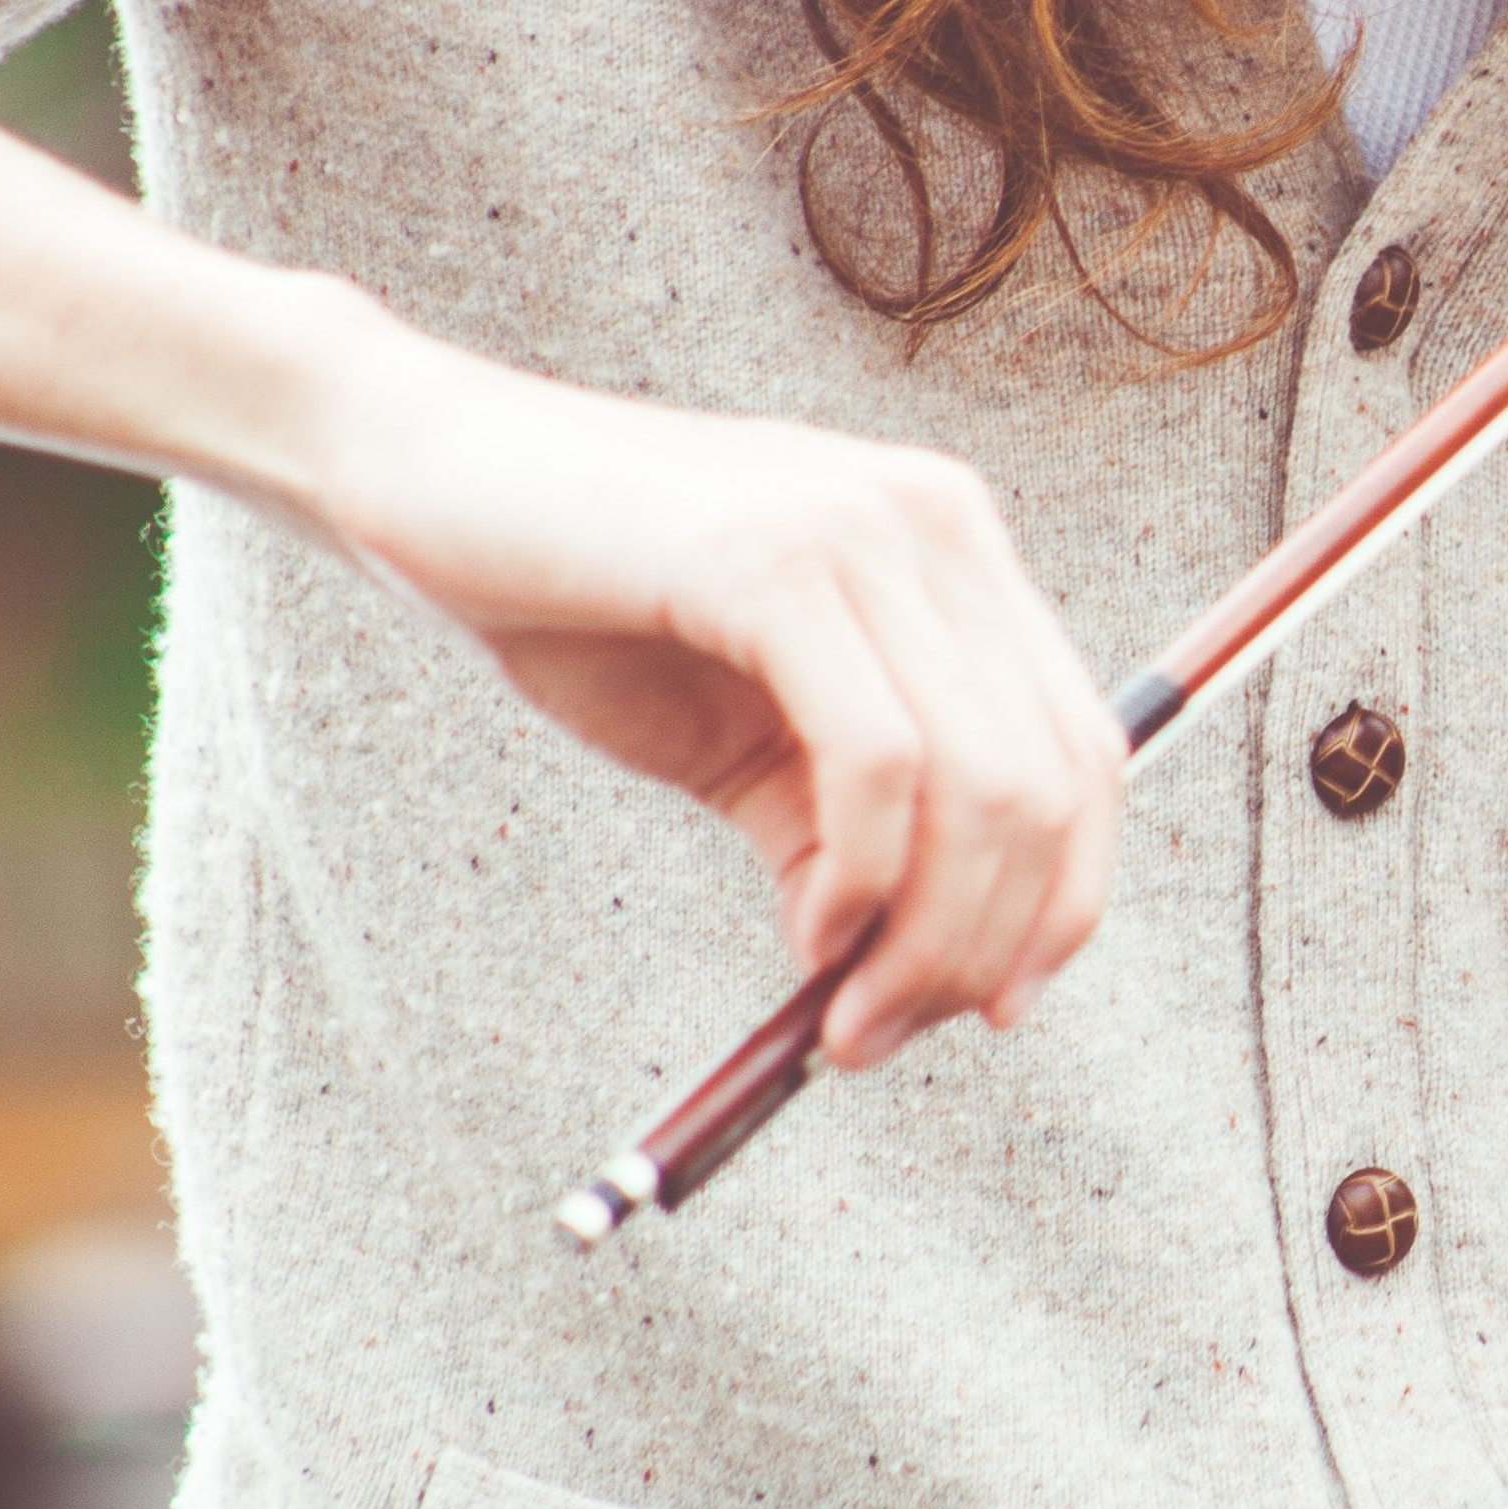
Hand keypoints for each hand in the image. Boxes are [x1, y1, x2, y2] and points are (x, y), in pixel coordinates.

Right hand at [294, 319, 1121, 1066]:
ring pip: (984, 786)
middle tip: (883, 1036)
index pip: (1085, 748)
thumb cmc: (581, 601)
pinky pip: (881, 761)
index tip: (994, 1009)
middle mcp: (940, 523)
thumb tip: (906, 972)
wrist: (421, 472)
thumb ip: (840, 829)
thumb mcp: (745, 735)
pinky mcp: (779, 559)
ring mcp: (868, 529)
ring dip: (925, 940)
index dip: (1064, 899)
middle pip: (1051, 782)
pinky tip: (811, 931)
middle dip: (986, 945)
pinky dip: (864, 879)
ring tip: (843, 1014)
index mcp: (954, 551)